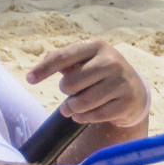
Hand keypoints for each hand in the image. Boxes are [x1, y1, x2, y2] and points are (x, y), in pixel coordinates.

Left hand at [26, 39, 148, 127]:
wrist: (134, 91)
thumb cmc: (99, 74)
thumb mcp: (84, 62)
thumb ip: (62, 61)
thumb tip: (38, 69)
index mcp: (96, 46)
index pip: (63, 57)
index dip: (43, 69)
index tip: (29, 79)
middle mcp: (111, 61)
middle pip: (69, 84)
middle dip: (65, 92)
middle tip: (71, 92)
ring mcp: (121, 81)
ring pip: (81, 102)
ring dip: (71, 108)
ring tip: (71, 107)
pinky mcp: (126, 102)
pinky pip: (94, 116)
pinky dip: (83, 118)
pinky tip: (82, 115)